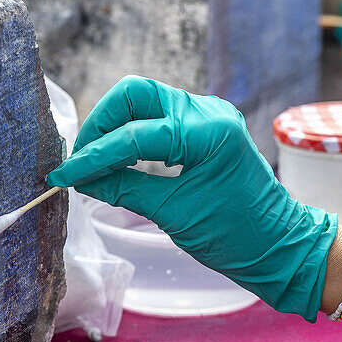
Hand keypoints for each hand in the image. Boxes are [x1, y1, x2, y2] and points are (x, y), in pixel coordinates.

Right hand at [46, 76, 336, 321]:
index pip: (133, 134)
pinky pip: (157, 118)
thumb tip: (80, 179)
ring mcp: (208, 115)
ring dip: (113, 129)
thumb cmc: (236, 236)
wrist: (279, 246)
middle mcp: (208, 112)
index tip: (62, 175)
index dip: (92, 156)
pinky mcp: (204, 127)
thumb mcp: (173, 213)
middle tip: (80, 161)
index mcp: (207, 132)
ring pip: (142, 102)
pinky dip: (131, 136)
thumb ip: (123, 188)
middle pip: (134, 94)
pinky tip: (116, 162)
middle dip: (100, 124)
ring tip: (92, 164)